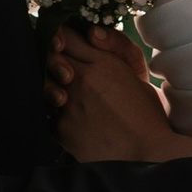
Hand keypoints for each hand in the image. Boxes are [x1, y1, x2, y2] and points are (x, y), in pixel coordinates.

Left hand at [48, 22, 173, 162]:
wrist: (147, 156)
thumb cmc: (146, 117)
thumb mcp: (135, 76)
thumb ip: (113, 52)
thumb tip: (90, 35)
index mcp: (103, 64)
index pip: (67, 37)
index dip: (60, 39)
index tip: (59, 44)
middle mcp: (83, 80)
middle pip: (50, 56)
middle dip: (50, 60)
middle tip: (58, 69)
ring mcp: (69, 104)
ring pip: (43, 83)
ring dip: (49, 86)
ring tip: (63, 96)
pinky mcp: (62, 128)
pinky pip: (47, 113)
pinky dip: (53, 114)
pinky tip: (69, 121)